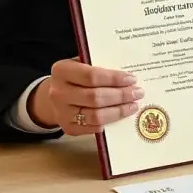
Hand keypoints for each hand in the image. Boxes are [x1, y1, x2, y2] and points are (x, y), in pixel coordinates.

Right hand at [29, 58, 143, 134]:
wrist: (54, 96)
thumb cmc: (75, 77)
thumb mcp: (81, 64)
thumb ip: (99, 65)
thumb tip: (127, 72)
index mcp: (62, 71)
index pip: (92, 76)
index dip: (114, 78)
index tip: (132, 79)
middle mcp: (58, 93)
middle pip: (95, 97)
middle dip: (120, 96)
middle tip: (137, 93)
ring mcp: (62, 113)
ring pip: (95, 116)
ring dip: (118, 111)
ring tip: (133, 105)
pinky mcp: (68, 128)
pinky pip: (92, 128)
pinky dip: (108, 123)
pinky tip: (120, 116)